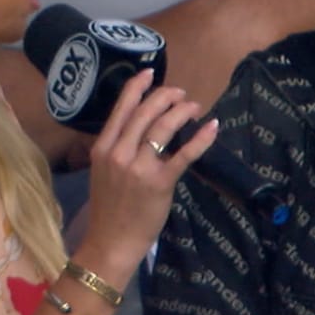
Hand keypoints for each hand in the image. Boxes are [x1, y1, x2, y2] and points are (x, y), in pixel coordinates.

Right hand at [77, 68, 216, 282]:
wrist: (111, 242)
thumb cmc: (109, 209)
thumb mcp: (103, 172)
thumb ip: (117, 148)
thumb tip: (140, 128)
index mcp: (103, 148)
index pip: (121, 109)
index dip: (137, 87)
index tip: (149, 72)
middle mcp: (119, 152)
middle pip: (146, 112)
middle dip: (166, 97)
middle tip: (180, 94)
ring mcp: (139, 167)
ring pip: (163, 127)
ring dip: (182, 111)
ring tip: (194, 107)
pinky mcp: (160, 183)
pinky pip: (184, 154)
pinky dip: (200, 138)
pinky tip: (211, 127)